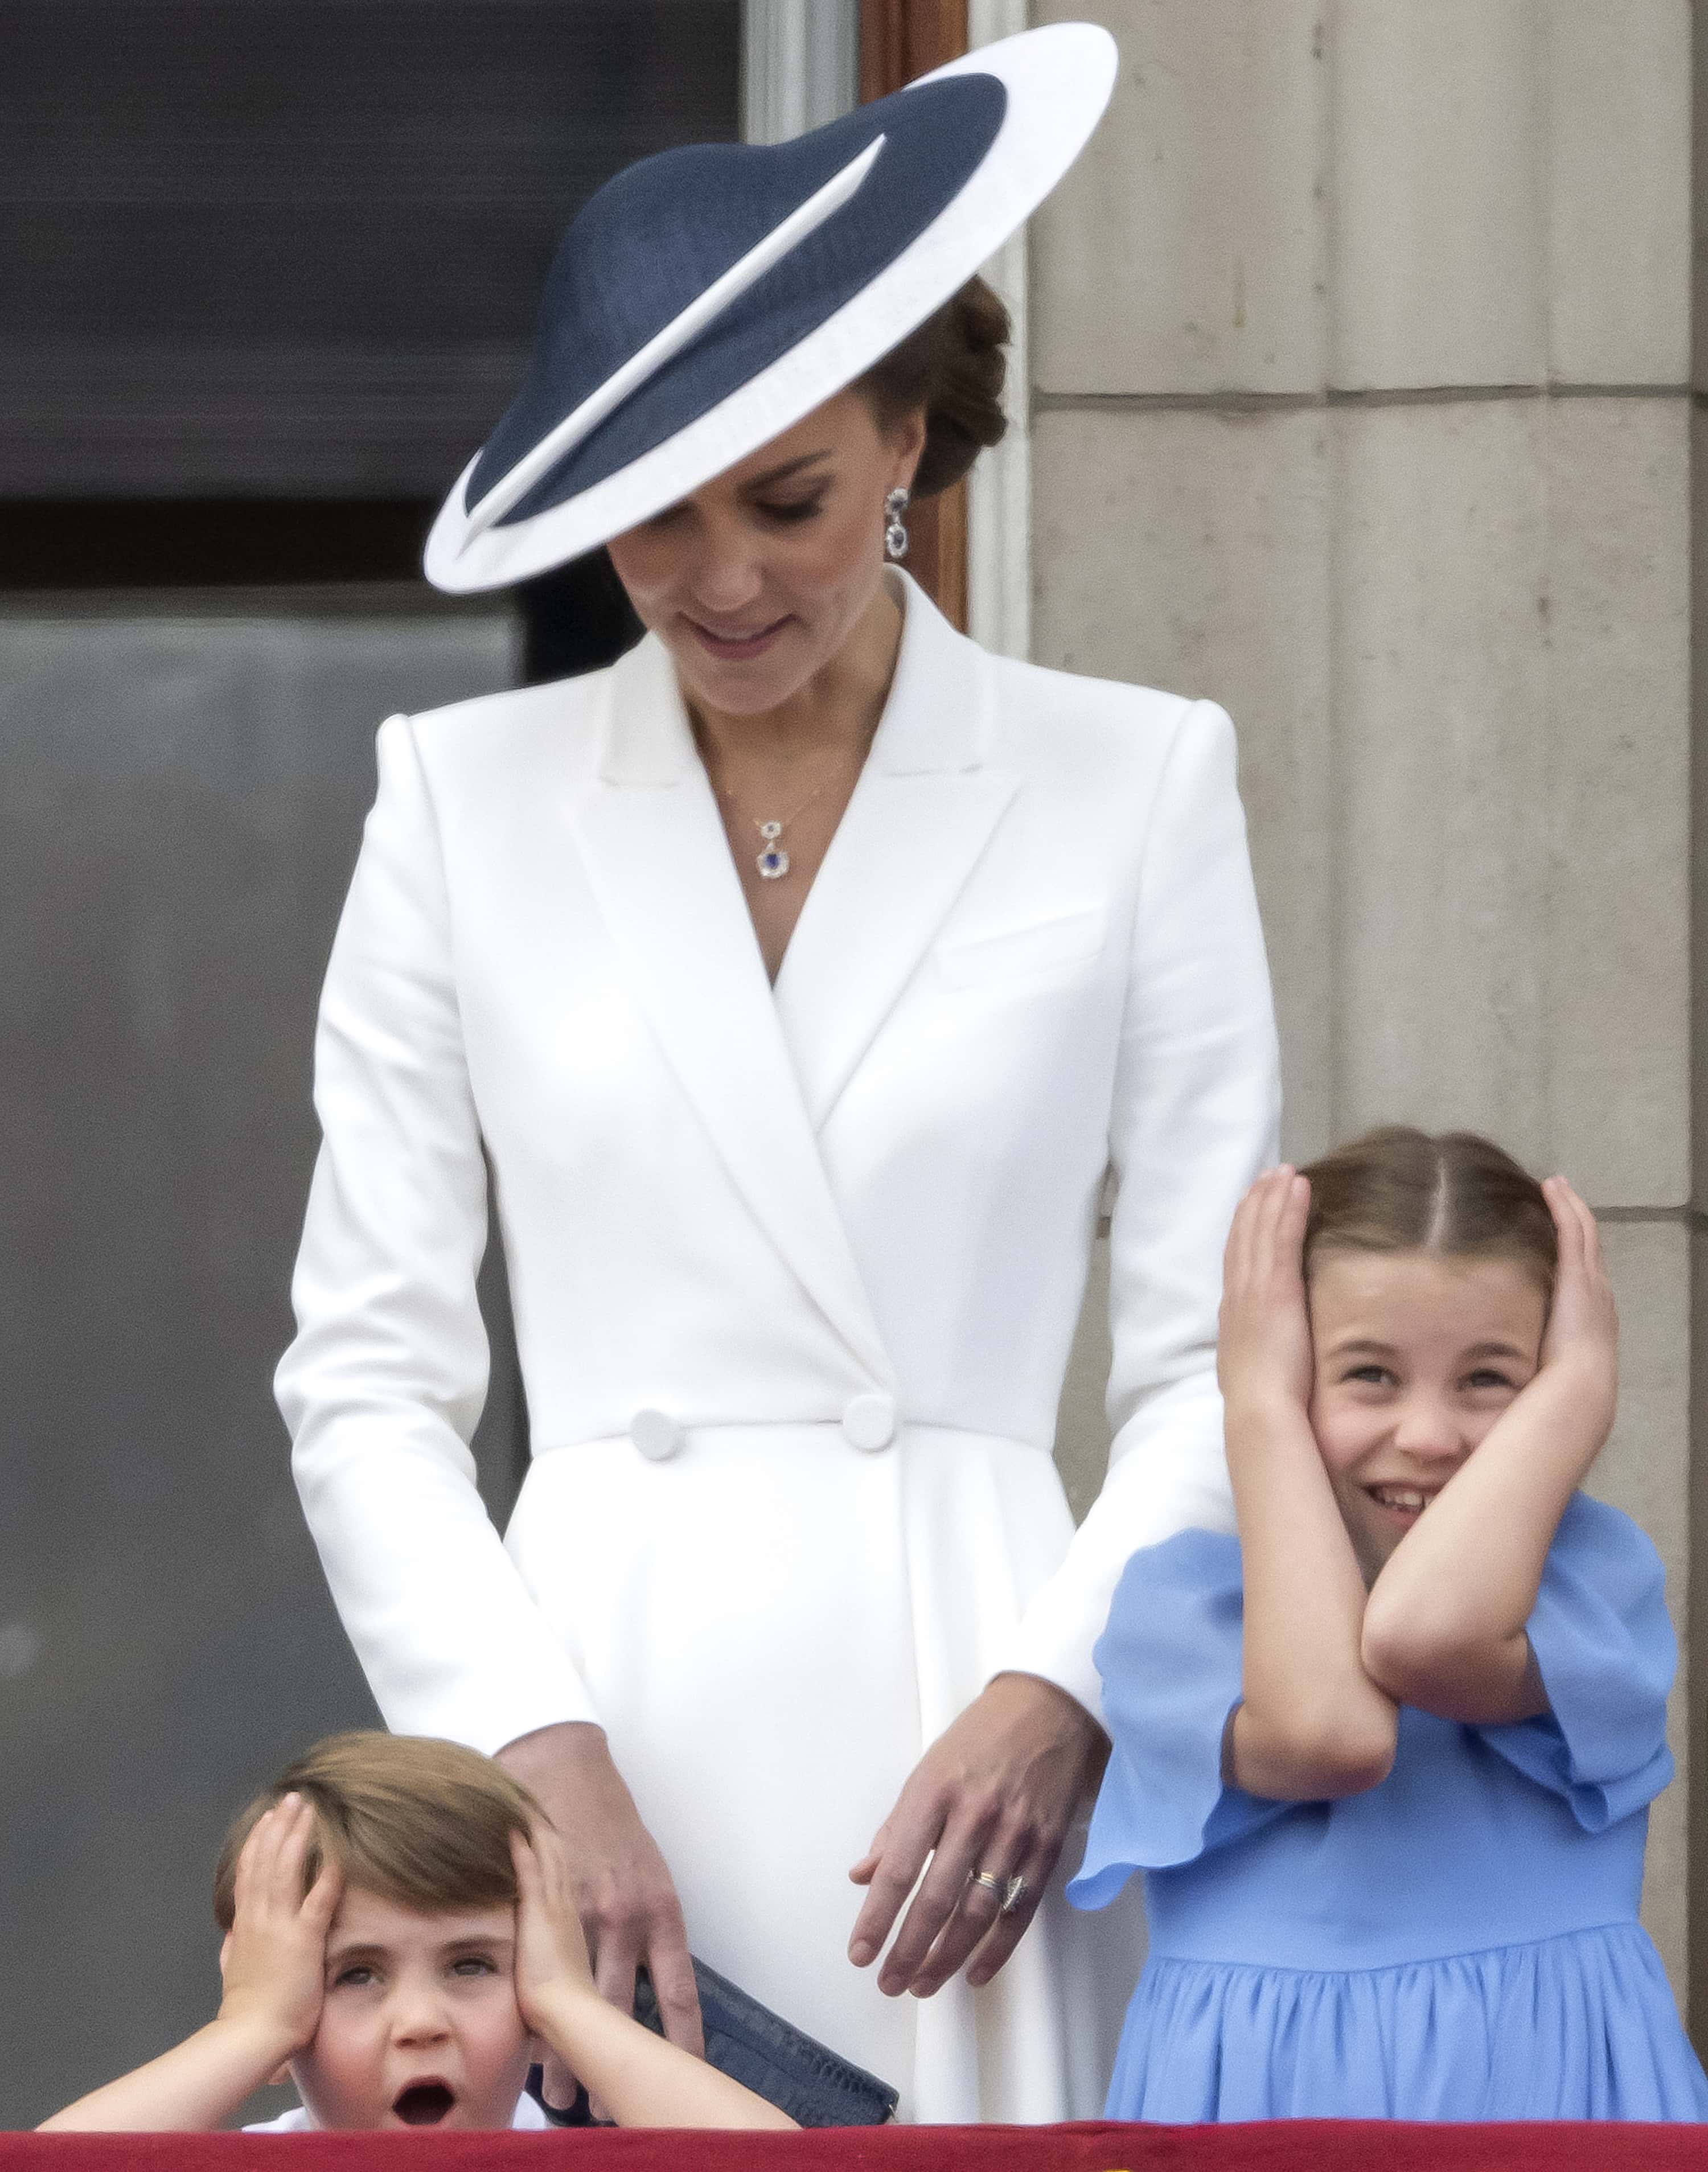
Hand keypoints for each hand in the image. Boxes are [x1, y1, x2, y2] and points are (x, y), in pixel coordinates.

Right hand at [216, 1796, 341, 2062]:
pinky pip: (318, 1898)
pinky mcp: (303, 1940)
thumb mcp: (233, 1973)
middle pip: (266, 1861)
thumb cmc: (246, 2013)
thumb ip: (233, 1951)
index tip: (266, 1819)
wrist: (250, 2038)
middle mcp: (259, 1919)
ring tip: (307, 1808)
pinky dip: (328, 1872)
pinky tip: (338, 1849)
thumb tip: (230, 1938)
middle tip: (290, 1798)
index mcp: (245, 1926)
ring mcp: (280, 1927)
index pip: (249, 1874)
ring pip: (286, 1869)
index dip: (257, 1843)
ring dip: (297, 1835)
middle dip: (278, 1827)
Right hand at [497, 1721, 701, 2110]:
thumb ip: (651, 1929)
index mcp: (661, 1914)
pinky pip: (544, 1973)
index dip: (685, 2036)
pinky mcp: (547, 1908)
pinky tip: (530, 2045)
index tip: (688, 2074)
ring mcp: (584, 1916)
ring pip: (578, 1999)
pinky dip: (537, 2009)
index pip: (680, 1990)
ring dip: (570, 2052)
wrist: (571, 1774)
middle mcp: (626, 1920)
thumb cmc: (617, 1830)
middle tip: (609, 2108)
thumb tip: (654, 1983)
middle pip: (625, 2008)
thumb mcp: (650, 1877)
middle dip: (617, 2063)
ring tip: (564, 2098)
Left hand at [510, 1822, 595, 2037]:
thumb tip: (536, 1968)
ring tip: (522, 1803)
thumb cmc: (565, 2009)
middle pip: (557, 1859)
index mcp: (570, 1921)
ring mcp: (554, 1907)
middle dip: (544, 1832)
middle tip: (531, 1803)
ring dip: (535, 1831)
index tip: (540, 1827)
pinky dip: (522, 1846)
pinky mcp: (540, 1912)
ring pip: (547, 1857)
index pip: (559, 1876)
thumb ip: (548, 1961)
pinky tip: (511, 1827)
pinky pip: (531, 1869)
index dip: (551, 1851)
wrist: (573, 2015)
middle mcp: (567, 1907)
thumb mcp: (557, 1975)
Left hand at [847, 1673, 1105, 1997]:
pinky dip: (998, 1948)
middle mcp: (974, 1815)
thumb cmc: (979, 1738)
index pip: (899, 1869)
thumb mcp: (927, 1770)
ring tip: (923, 1984)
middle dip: (909, 1950)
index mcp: (934, 1792)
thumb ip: (895, 1828)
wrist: (1049, 1709)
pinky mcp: (1047, 1847)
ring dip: (948, 1957)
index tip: (860, 1954)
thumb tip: (863, 1877)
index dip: (877, 1918)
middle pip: (937, 1900)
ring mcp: (1015, 1833)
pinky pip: (1020, 1909)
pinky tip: (975, 1973)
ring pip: (978, 1914)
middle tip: (890, 1984)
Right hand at [1217, 1167, 1312, 1420]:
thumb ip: (1260, 1348)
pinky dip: (1287, 1208)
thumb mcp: (1254, 1369)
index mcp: (1233, 1313)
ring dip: (1271, 1197)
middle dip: (1254, 1204)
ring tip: (1283, 1171)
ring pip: (1260, 1230)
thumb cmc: (1264, 1403)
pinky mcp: (1276, 1288)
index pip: (1236, 1260)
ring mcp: (1254, 1289)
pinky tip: (1298, 1187)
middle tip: (1266, 1175)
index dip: (1242, 1229)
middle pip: (1243, 1237)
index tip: (1251, 1206)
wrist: (1261, 1411)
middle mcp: (1238, 1294)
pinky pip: (1281, 1238)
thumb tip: (1269, 1346)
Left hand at [1536, 1176, 1617, 1436]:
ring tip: (1554, 1183)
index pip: (1587, 1268)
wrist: (1580, 1385)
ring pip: (1584, 1229)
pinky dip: (1562, 1206)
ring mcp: (1591, 1280)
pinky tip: (1550, 1187)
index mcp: (1595, 1310)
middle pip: (1589, 1242)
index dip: (1577, 1245)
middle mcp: (1599, 1290)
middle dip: (1576, 1215)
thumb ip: (1543, 1350)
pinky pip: (1572, 1229)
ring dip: (1569, 1204)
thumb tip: (1512, 1361)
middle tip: (1560, 1192)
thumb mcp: (1556, 1360)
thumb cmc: (1564, 1382)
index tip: (1562, 1227)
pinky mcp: (1577, 1274)